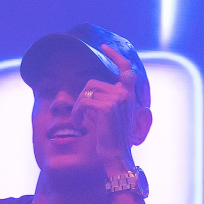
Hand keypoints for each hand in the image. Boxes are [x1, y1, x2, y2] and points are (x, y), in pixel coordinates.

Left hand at [71, 44, 147, 173]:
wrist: (116, 157)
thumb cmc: (110, 139)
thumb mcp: (108, 116)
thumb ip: (103, 100)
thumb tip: (90, 90)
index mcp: (127, 95)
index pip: (125, 68)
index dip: (115, 55)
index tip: (104, 46)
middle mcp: (124, 94)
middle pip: (92, 83)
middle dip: (81, 99)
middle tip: (79, 116)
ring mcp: (117, 99)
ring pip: (86, 93)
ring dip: (77, 109)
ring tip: (79, 123)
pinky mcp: (107, 107)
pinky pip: (83, 102)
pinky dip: (76, 114)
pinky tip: (79, 125)